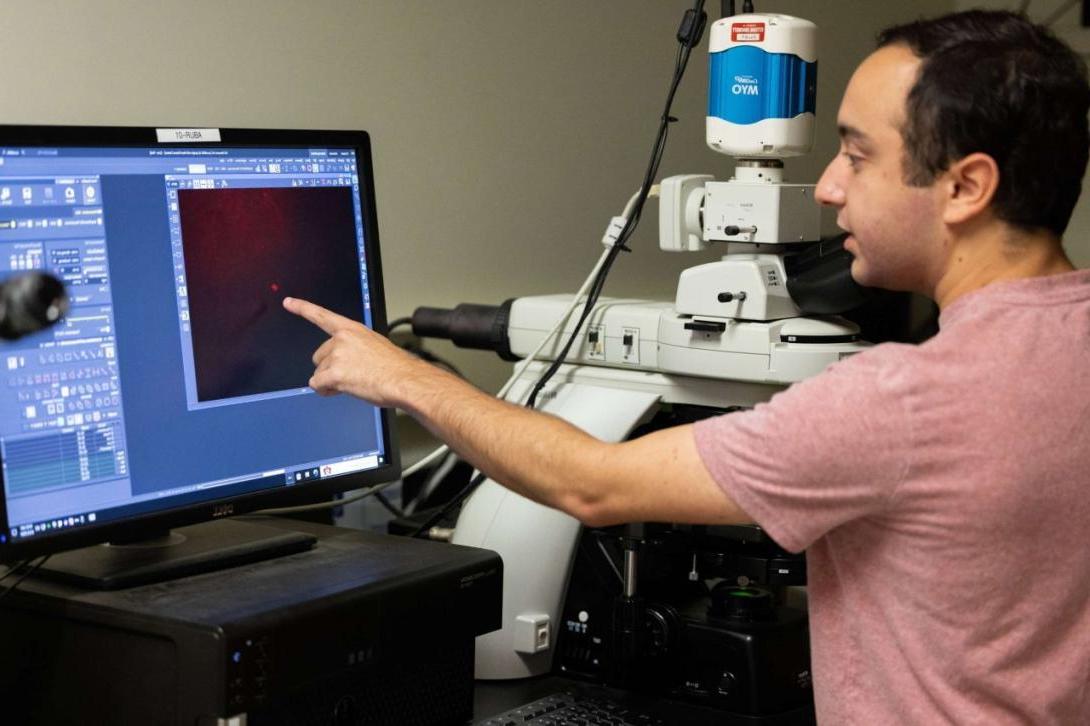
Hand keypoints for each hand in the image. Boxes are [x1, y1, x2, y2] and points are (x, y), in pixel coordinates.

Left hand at [282, 297, 424, 406]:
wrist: (404, 380)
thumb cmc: (397, 367)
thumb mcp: (376, 347)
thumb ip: (357, 349)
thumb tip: (350, 364)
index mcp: (352, 330)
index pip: (322, 315)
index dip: (303, 308)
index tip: (288, 302)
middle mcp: (341, 339)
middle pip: (319, 356)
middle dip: (330, 368)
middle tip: (352, 375)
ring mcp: (337, 355)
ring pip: (319, 373)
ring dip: (331, 381)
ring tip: (354, 383)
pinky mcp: (334, 373)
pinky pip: (318, 385)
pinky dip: (327, 391)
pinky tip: (343, 390)